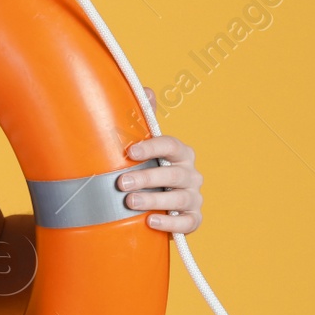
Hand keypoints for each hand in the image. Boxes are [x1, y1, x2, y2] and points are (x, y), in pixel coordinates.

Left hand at [118, 87, 203, 233]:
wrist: (152, 203)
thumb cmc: (147, 169)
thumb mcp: (143, 146)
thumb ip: (145, 118)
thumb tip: (146, 90)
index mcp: (180, 153)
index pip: (171, 145)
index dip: (152, 147)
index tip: (129, 152)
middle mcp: (191, 174)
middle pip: (173, 174)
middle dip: (147, 178)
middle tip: (121, 183)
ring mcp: (193, 197)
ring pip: (179, 199)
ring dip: (154, 200)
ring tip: (130, 202)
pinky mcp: (192, 219)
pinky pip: (187, 223)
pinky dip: (170, 224)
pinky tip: (151, 222)